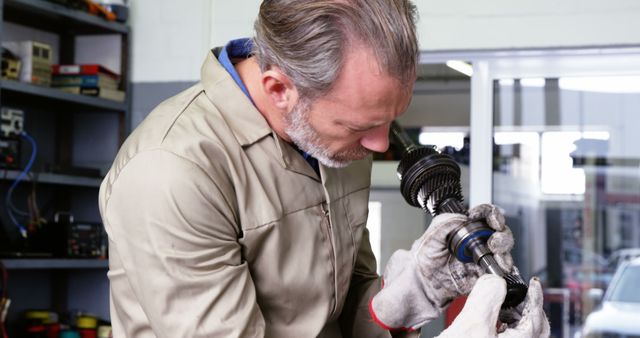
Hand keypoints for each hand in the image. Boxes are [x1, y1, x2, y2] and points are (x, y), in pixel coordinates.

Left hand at [369, 204, 515, 330]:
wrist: (417, 288)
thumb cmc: (420, 263)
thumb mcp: (430, 237)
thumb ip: (446, 222)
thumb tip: (463, 217)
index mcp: (462, 231)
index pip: (483, 217)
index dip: (490, 215)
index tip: (489, 218)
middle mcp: (473, 245)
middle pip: (498, 234)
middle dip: (502, 234)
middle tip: (494, 239)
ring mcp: (478, 262)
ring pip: (502, 253)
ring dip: (504, 252)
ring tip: (497, 253)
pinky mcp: (481, 279)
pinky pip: (498, 274)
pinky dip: (502, 270)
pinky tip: (499, 268)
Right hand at [436, 274, 549, 337]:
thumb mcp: (471, 324)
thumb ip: (486, 298)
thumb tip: (495, 281)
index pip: (536, 318)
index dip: (534, 297)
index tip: (532, 284)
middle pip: (534, 328)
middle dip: (524, 307)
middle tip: (514, 293)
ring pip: (522, 334)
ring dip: (514, 317)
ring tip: (501, 306)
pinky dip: (505, 328)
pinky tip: (493, 323)